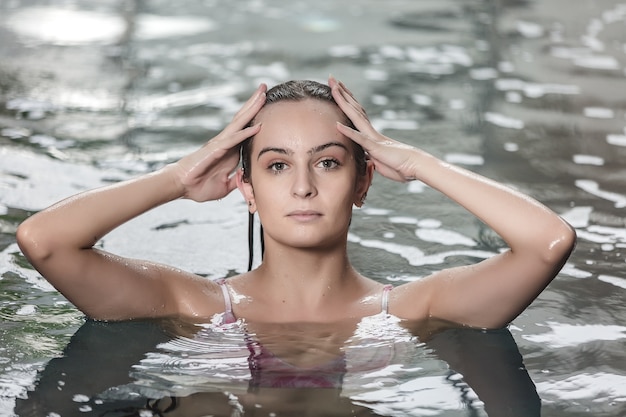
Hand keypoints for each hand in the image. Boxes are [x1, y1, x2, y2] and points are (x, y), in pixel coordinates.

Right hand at [173, 84, 266, 201]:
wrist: (182, 187)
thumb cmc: (200, 186)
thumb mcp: (225, 185)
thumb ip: (236, 180)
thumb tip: (246, 179)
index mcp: (230, 150)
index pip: (246, 129)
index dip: (256, 116)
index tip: (268, 104)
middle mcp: (226, 142)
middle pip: (243, 119)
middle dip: (255, 103)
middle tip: (265, 87)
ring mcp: (220, 144)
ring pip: (239, 123)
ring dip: (252, 109)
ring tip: (262, 94)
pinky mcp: (215, 150)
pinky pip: (233, 140)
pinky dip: (245, 133)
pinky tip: (257, 126)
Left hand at [329, 76, 418, 181]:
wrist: (416, 167)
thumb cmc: (400, 165)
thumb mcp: (381, 161)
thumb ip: (373, 156)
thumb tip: (366, 156)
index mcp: (371, 135)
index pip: (356, 114)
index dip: (346, 101)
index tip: (338, 89)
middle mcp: (371, 132)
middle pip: (354, 109)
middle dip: (342, 94)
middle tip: (332, 78)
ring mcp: (373, 138)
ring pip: (355, 116)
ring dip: (343, 102)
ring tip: (334, 88)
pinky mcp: (375, 148)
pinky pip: (360, 139)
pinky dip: (348, 132)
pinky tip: (337, 124)